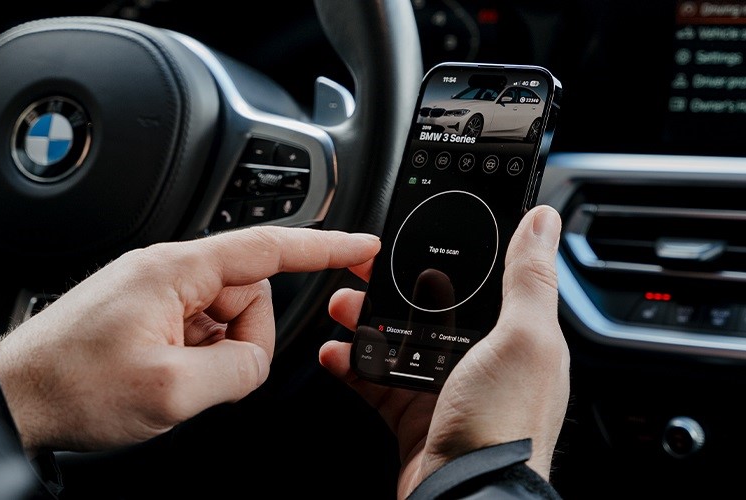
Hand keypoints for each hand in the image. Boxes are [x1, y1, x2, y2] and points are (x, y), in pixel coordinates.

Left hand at [0, 226, 379, 454]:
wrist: (16, 397)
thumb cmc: (72, 385)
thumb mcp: (172, 391)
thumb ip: (239, 368)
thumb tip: (259, 358)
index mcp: (176, 270)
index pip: (268, 248)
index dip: (324, 247)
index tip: (359, 246)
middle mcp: (167, 269)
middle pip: (248, 295)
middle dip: (241, 340)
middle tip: (202, 376)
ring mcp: (155, 289)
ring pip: (224, 317)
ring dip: (215, 353)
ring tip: (172, 377)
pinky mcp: (146, 309)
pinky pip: (197, 327)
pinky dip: (195, 355)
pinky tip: (162, 374)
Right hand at [320, 205, 568, 496]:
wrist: (466, 498)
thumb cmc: (505, 425)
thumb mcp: (524, 339)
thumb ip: (529, 278)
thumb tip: (543, 221)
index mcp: (514, 339)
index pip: (479, 284)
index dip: (445, 258)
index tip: (414, 237)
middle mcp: (481, 363)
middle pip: (429, 310)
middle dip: (392, 288)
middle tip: (362, 270)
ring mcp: (445, 391)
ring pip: (398, 342)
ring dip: (365, 322)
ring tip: (342, 308)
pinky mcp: (413, 417)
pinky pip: (376, 382)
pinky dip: (352, 365)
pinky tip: (335, 353)